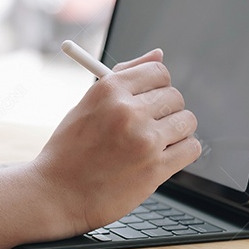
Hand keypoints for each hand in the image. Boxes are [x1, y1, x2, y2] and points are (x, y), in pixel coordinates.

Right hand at [31, 49, 200, 234]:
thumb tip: (159, 55)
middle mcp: (128, 111)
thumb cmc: (71, 149)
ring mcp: (144, 140)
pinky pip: (191, 147)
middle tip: (149, 124)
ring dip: (176, 131)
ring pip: (187, 121)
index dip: (158, 85)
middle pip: (174, 96)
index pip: (158, 71)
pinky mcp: (155, 168)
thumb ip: (125, 76)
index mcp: (110, 89)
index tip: (152, 97)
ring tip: (155, 142)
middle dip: (165, 110)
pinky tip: (163, 156)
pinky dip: (182, 151)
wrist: (57, 193)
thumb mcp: (89, 104)